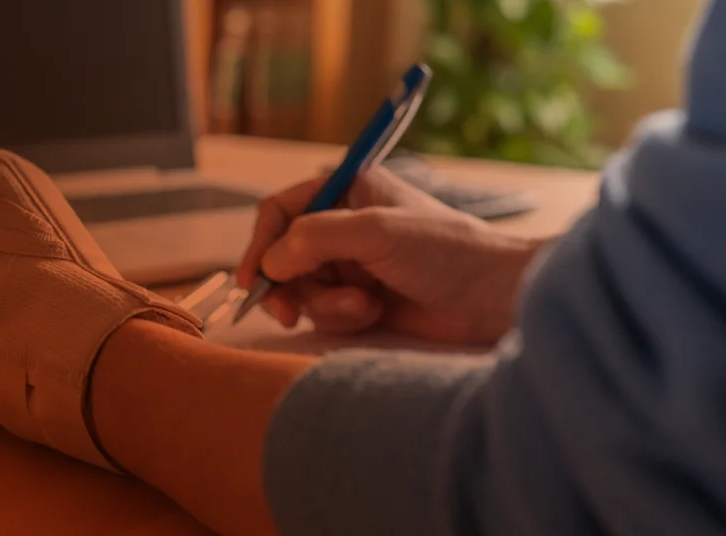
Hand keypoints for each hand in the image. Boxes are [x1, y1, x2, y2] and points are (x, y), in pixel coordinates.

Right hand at [237, 167, 546, 342]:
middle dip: (289, 285)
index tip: (251, 280)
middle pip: (283, 256)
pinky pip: (325, 312)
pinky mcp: (361, 299)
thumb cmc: (445, 251)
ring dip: (325, 304)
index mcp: (345, 190)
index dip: (259, 244)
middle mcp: (343, 224)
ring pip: (302, 289)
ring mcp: (351, 264)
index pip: (280, 211)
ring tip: (362, 307)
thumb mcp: (375, 232)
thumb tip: (270, 262)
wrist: (494, 296)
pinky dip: (343, 317)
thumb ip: (315, 238)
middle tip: (288, 312)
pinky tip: (375, 313)